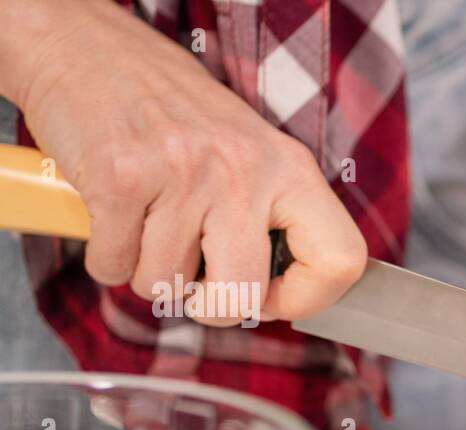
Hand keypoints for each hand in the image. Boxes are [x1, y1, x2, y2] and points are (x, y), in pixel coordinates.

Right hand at [4, 0, 365, 324]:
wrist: (86, 48)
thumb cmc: (174, 113)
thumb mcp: (251, 152)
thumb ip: (276, 216)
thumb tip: (284, 296)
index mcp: (289, 168)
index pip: (340, 260)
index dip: (308, 299)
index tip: (274, 296)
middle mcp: (242, 171)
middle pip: (242, 296)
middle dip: (212, 306)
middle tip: (198, 283)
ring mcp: (181, 175)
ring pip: (166, 285)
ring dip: (148, 270)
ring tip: (149, 222)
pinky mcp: (120, 180)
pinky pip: (114, 267)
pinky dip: (107, 256)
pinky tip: (115, 214)